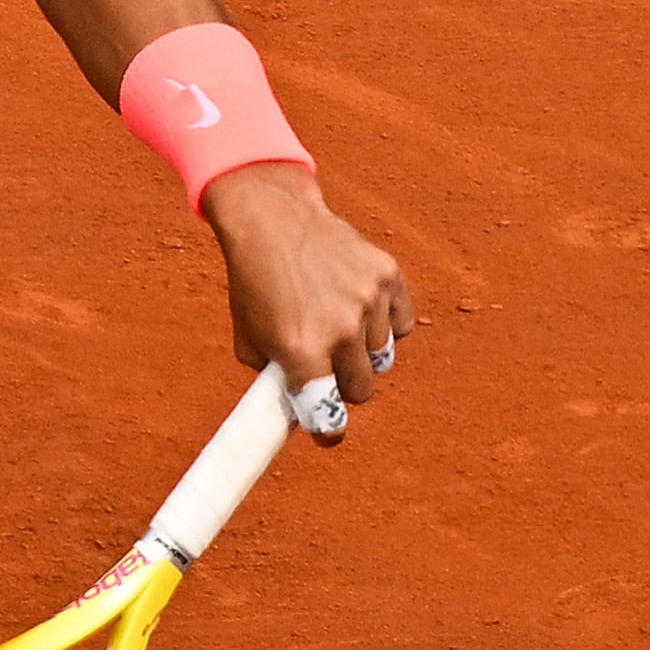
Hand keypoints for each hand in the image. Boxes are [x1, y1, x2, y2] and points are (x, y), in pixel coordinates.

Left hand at [200, 164, 411, 430]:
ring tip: (336, 321)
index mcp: (301, 349)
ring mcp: (368, 300)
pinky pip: (401, 325)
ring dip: (362, 350)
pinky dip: (385, 324)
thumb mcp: (248, 337)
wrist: (272, 219)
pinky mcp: (388, 275)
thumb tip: (300, 410)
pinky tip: (359, 306)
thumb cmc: (255, 283)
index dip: (327, 428)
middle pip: (361, 390)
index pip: (328, 414)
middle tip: (327, 366)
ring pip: (382, 357)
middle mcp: (340, 329)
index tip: (327, 430)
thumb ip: (275, 377)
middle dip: (344, 385)